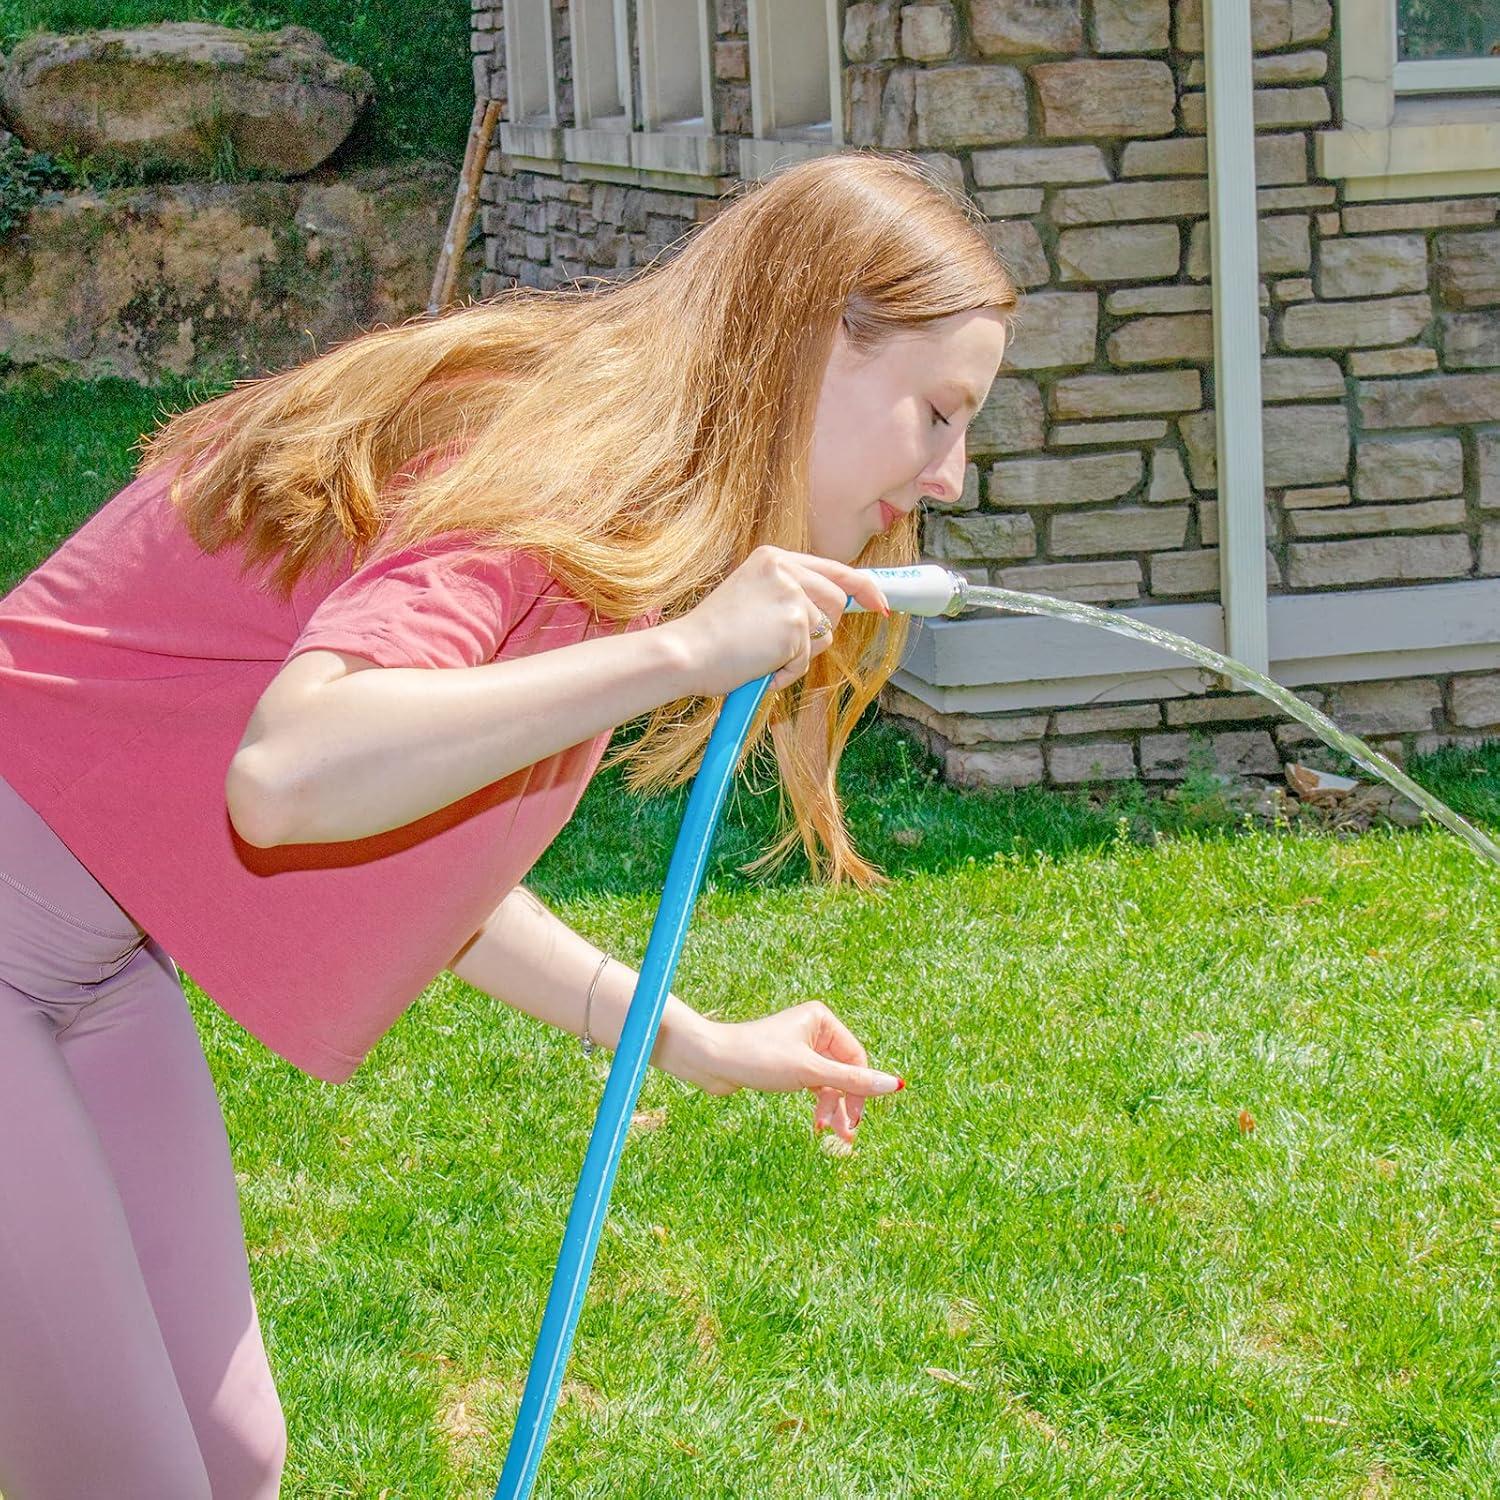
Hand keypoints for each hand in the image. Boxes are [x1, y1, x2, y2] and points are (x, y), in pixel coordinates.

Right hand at [660, 545, 890, 697]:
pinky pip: (807, 657)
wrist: (687, 652)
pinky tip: (760, 665)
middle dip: (821, 631)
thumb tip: (833, 613)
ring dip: (799, 653)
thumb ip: (790, 596)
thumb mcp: (752, 598)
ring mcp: (793, 595)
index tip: (881, 604)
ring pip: (825, 633)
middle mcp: (786, 569)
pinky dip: (787, 670)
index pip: (835, 569)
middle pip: (837, 603)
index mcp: (774, 558)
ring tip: (762, 654)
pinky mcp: (795, 623)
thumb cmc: (713, 636)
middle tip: (782, 645)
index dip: (863, 589)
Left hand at [661, 1002, 904, 1144]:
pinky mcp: (787, 1065)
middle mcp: (813, 1029)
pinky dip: (817, 1103)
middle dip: (845, 1103)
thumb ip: (853, 1081)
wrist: (712, 1061)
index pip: (856, 1057)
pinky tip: (817, 1124)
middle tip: (847, 1135)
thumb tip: (895, 1085)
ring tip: (831, 1135)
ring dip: (831, 1107)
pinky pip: (813, 1085)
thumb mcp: (810, 1072)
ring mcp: (800, 1047)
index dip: (861, 1089)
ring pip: (829, 1081)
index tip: (856, 1119)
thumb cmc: (759, 1058)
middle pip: (844, 1071)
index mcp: (822, 1020)